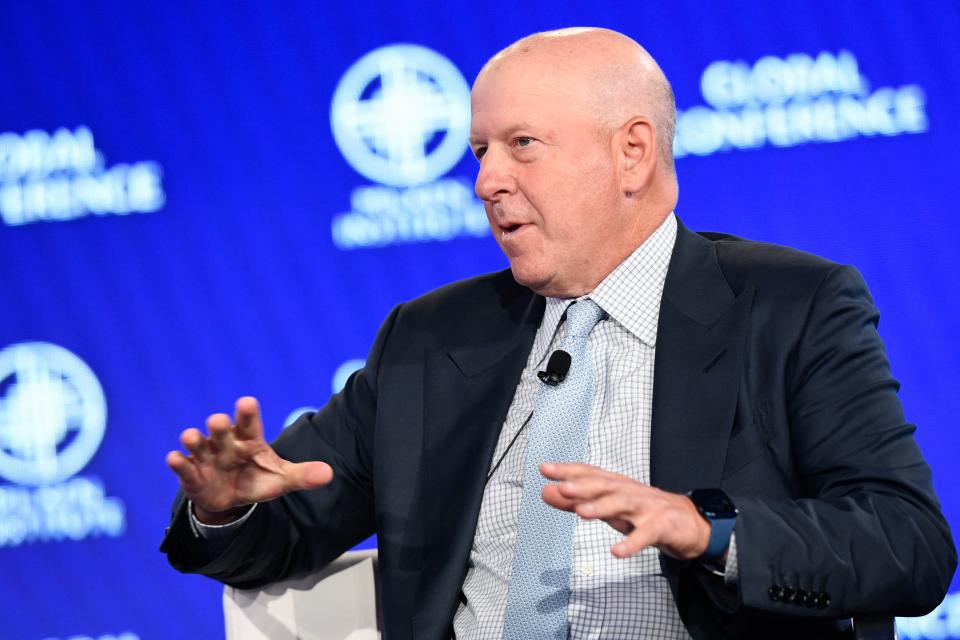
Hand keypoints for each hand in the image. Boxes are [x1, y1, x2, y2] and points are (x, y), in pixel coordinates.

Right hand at [166, 397, 332, 523]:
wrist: (232, 498)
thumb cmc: (258, 478)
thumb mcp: (281, 478)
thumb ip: (303, 475)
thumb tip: (329, 474)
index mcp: (249, 439)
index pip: (249, 422)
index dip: (247, 412)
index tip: (246, 402)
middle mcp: (226, 443)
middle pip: (222, 430)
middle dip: (219, 426)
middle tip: (218, 421)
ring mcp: (206, 457)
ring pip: (198, 444)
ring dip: (194, 440)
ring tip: (190, 436)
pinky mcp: (191, 474)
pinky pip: (183, 467)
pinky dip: (178, 463)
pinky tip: (175, 458)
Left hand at [540, 462, 710, 560]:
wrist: (689, 524)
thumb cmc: (644, 512)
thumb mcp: (608, 507)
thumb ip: (576, 500)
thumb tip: (547, 493)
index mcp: (615, 485)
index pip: (589, 473)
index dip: (568, 470)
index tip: (545, 469)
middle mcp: (629, 492)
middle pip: (604, 485)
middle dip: (582, 485)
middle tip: (561, 487)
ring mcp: (646, 508)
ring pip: (623, 504)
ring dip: (602, 506)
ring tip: (582, 512)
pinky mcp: (661, 527)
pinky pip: (645, 535)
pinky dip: (631, 543)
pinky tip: (617, 551)